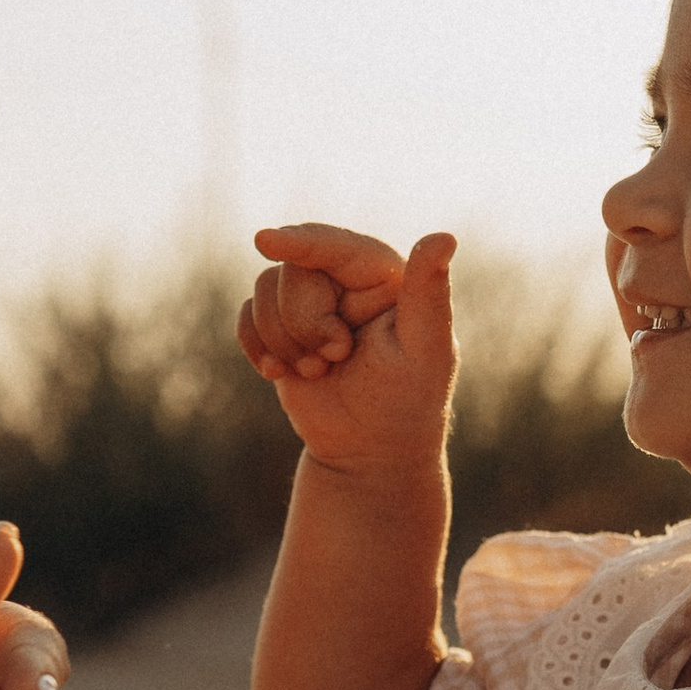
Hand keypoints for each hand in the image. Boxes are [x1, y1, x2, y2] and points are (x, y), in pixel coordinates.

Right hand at [238, 223, 457, 475]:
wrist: (368, 452)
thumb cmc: (406, 403)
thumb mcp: (425, 350)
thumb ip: (429, 293)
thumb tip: (444, 237)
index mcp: (385, 275)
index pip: (337, 247)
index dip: (300, 242)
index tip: (264, 241)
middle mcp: (346, 279)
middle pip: (293, 272)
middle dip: (305, 323)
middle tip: (337, 356)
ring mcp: (310, 301)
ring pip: (263, 291)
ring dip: (283, 341)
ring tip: (318, 370)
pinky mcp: (281, 326)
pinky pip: (246, 315)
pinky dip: (255, 345)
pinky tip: (280, 373)